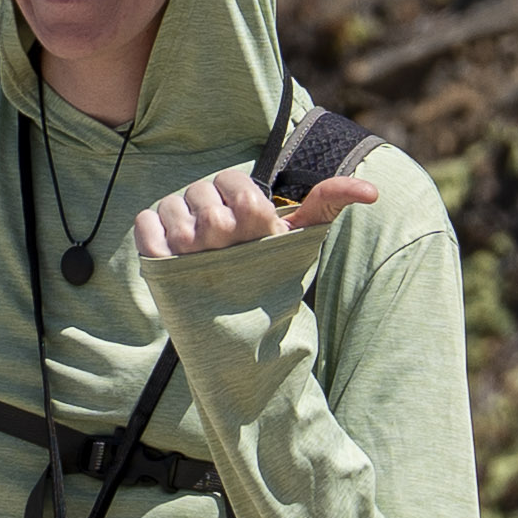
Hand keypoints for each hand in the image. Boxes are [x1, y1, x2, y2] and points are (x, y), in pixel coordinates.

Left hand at [132, 159, 380, 265]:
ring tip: (200, 247)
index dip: (236, 194)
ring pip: (171, 205)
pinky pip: (145, 222)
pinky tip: (175, 251)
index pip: (234, 181)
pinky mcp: (157, 265)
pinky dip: (155, 230)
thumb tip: (372, 190)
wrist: (240, 336)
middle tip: (222, 237)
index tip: (245, 220)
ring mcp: (184, 252)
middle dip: (208, 206)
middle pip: (200, 191)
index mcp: (255, 225)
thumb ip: (330, 202)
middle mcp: (218, 237)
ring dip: (181, 219)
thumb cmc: (272, 277)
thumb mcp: (303, 239)